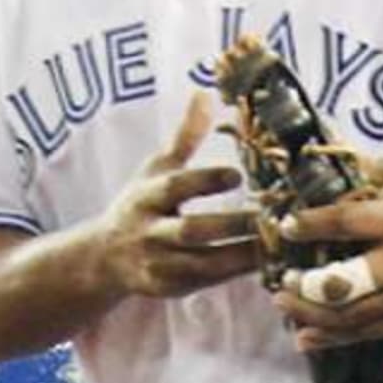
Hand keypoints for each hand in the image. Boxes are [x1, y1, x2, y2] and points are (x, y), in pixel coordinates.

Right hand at [95, 91, 264, 301]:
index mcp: (147, 197)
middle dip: (232, 225)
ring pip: (205, 265)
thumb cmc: (140, 205)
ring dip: (243, 256)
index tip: (238, 176)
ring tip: (280, 243)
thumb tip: (205, 93)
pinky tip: (270, 263)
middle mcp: (150, 232)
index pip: (176, 187)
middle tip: (271, 216)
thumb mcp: (156, 168)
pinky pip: (209, 283)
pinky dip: (238, 274)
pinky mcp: (171, 289)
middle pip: (192, 231)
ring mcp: (159, 265)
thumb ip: (184, 137)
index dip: (205, 181)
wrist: (103, 258)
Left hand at [271, 164, 382, 349]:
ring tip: (285, 308)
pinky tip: (307, 337)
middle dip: (309, 285)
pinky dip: (334, 338)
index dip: (313, 224)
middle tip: (281, 282)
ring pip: (353, 314)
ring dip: (313, 315)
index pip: (348, 222)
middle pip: (347, 280)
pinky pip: (369, 332)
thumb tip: (343, 154)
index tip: (287, 225)